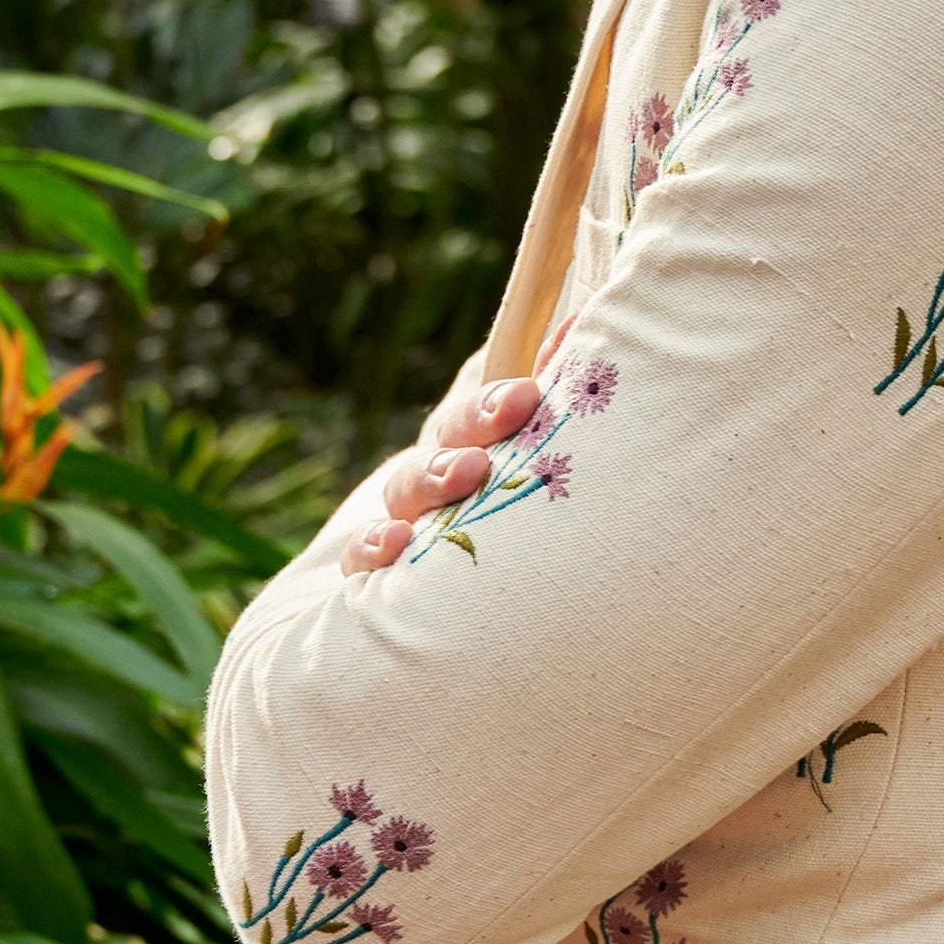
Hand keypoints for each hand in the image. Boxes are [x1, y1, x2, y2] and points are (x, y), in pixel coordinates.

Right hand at [339, 312, 575, 577]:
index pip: (475, 413)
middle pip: (441, 442)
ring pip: (403, 492)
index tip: (528, 395)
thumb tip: (582, 327)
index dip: (495, 401)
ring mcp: (407, 523)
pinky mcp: (377, 574)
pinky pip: (361, 557)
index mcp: (474, 447)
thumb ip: (560, 398)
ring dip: (430, 479)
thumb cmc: (527, 521)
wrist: (480, 616)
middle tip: (500, 436)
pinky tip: (396, 542)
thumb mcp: (544, 460)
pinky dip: (371, 546)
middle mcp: (438, 480)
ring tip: (464, 476)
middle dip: (468, 431)